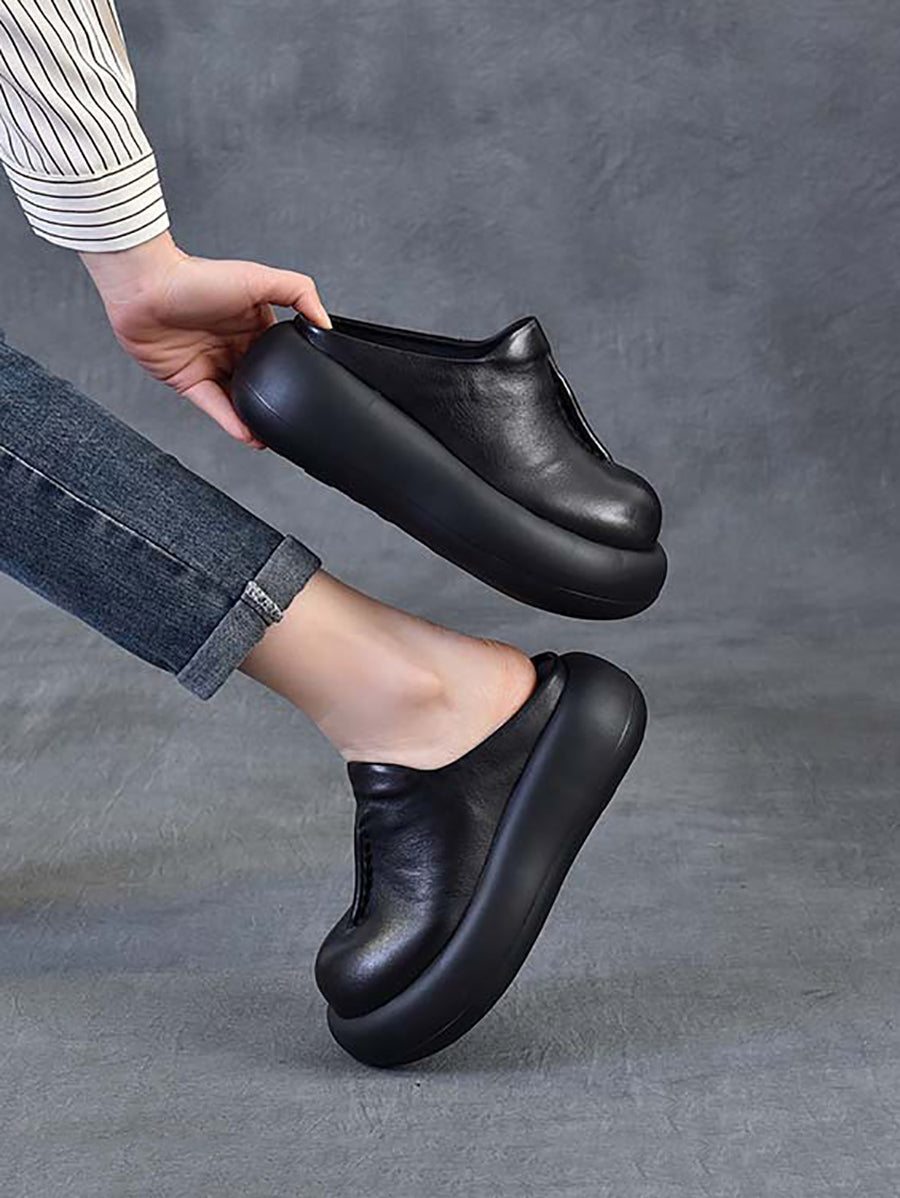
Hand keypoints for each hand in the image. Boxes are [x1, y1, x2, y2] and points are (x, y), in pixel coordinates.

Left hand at [80, 231, 330, 445]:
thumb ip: (299, 292)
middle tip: (291, 418)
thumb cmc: (196, 277)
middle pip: (260, 379)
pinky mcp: (190, 381)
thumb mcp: (259, 278)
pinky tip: (248, 433)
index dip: (293, 371)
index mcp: (251, 323)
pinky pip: (215, 406)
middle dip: (274, 400)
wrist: (146, 288)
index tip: (310, 387)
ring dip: (254, 418)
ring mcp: (211, 365)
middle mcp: (232, 345)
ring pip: (239, 398)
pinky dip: (231, 421)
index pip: (278, 353)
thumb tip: (325, 322)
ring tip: (271, 436)